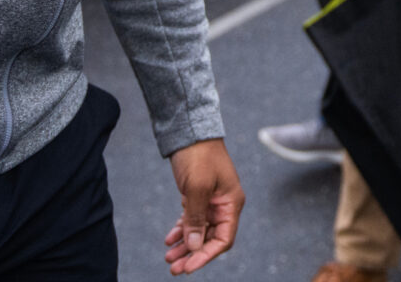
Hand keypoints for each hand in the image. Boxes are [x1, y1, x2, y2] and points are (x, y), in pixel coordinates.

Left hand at [164, 139, 243, 274]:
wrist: (190, 131)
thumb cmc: (199, 156)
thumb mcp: (197, 188)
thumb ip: (196, 219)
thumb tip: (194, 246)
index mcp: (231, 203)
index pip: (223, 239)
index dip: (206, 255)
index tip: (188, 267)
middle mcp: (224, 205)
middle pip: (210, 238)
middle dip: (192, 254)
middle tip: (173, 268)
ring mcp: (211, 201)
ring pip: (199, 231)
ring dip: (185, 245)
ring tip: (168, 257)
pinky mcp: (199, 196)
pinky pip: (192, 220)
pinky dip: (181, 230)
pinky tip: (169, 238)